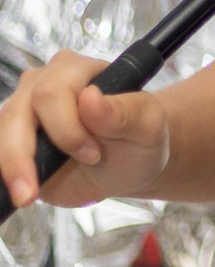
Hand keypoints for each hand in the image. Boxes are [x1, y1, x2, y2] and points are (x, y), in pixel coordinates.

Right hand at [0, 52, 170, 209]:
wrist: (127, 167)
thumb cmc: (139, 140)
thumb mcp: (148, 126)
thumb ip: (125, 112)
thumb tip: (90, 98)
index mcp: (77, 70)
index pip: (53, 91)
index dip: (68, 129)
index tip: (92, 155)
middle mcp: (42, 84)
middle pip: (18, 111)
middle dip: (27, 153)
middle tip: (55, 180)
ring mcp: (22, 111)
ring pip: (2, 131)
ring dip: (11, 166)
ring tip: (25, 196)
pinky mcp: (12, 138)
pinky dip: (5, 171)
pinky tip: (17, 192)